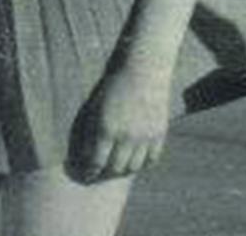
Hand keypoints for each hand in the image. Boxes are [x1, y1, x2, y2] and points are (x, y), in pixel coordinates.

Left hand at [72, 62, 172, 181]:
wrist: (143, 70)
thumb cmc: (112, 85)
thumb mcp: (95, 106)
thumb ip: (91, 129)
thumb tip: (85, 151)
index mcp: (106, 128)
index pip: (96, 161)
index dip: (90, 171)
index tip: (85, 174)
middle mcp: (127, 136)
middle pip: (116, 168)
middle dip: (105, 173)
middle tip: (100, 173)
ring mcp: (146, 137)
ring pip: (134, 167)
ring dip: (124, 170)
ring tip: (116, 168)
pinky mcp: (160, 134)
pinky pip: (152, 159)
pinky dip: (142, 164)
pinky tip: (135, 161)